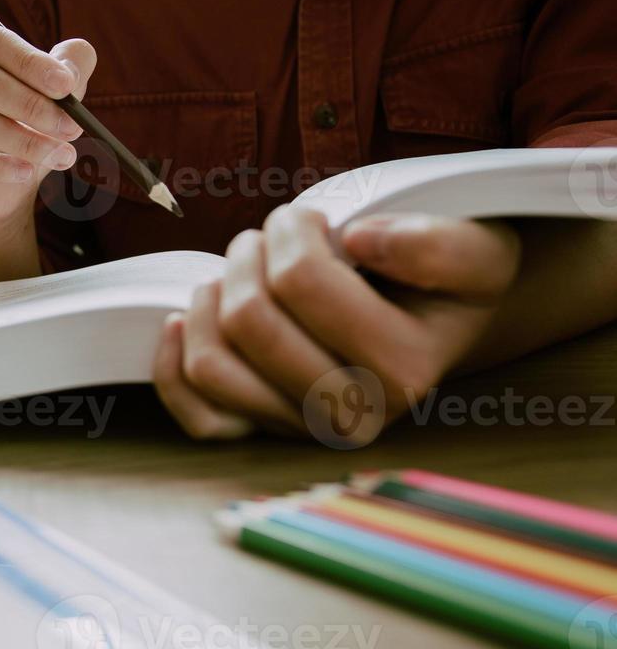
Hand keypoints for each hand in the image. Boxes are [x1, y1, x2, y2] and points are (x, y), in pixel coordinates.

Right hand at [0, 21, 95, 228]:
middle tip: (69, 126)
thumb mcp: (50, 93)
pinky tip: (23, 172)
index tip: (65, 85)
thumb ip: (68, 67)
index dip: (29, 62)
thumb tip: (71, 67)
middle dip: (28, 104)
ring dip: (19, 139)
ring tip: (58, 155)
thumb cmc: (19, 125)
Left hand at [151, 208, 521, 445]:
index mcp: (402, 368)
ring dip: (210, 298)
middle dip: (248, 256)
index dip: (292, 227)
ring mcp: (300, 428)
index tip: (310, 217)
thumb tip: (361, 242)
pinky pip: (196, 416)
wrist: (440, 321)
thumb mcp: (474, 250)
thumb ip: (435, 244)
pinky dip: (175, 364)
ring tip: (241, 270)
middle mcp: (352, 415)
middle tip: (270, 237)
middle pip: (247, 319)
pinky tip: (184, 318)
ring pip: (211, 364)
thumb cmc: (444, 279)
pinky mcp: (260, 431)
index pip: (300, 280)